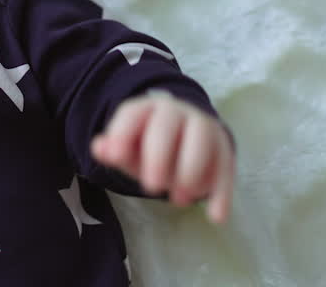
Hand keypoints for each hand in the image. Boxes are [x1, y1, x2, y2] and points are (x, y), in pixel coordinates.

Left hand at [90, 91, 234, 223]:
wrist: (186, 130)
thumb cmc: (149, 144)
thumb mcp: (129, 146)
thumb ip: (114, 149)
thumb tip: (100, 149)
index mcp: (146, 109)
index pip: (132, 115)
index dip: (122, 134)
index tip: (116, 158)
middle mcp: (177, 112)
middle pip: (167, 127)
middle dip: (158, 156)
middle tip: (151, 186)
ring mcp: (203, 128)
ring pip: (201, 142)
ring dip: (190, 173)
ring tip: (177, 200)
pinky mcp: (224, 148)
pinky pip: (225, 168)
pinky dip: (222, 193)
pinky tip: (216, 217)